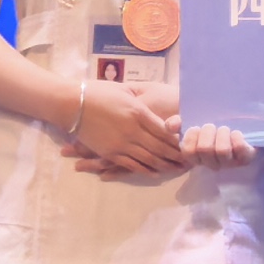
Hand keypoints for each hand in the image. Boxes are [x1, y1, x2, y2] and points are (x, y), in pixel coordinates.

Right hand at [65, 81, 185, 177]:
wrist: (73, 104)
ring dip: (165, 164)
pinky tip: (155, 172)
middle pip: (161, 146)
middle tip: (190, 160)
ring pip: (149, 158)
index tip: (190, 143)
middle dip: (177, 154)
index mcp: (138, 112)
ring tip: (178, 168)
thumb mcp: (125, 90)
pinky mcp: (111, 153)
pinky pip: (132, 165)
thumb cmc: (99, 92)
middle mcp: (133, 130)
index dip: (179, 138)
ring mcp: (122, 144)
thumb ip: (142, 100)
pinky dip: (146, 169)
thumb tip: (156, 106)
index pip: (165, 129)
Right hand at [177, 123, 255, 164]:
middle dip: (208, 132)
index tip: (196, 127)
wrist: (241, 124)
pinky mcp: (245, 158)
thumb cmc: (213, 127)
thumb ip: (178, 122)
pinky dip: (237, 137)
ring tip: (225, 128)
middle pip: (205, 149)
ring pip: (222, 151)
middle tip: (212, 126)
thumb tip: (170, 126)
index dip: (191, 137)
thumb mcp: (193, 121)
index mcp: (197, 156)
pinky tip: (236, 132)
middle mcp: (212, 162)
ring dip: (222, 134)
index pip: (188, 151)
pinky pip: (240, 149)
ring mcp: (229, 162)